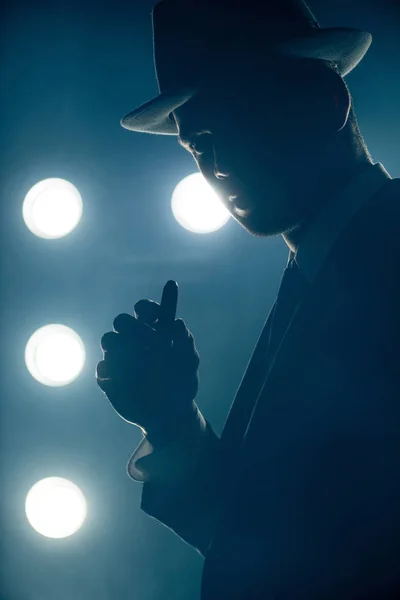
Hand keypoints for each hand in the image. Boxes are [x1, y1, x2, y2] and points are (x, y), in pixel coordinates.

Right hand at [96, 281, 199, 446]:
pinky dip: (110, 371)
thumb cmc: (182, 382)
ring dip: (119, 345)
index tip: (155, 315)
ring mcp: (119, 358)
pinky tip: (122, 380)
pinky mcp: (109, 378)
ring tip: (135, 360)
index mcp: (153, 330)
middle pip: (121, 320)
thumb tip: (178, 322)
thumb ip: (184, 342)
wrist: (170, 414)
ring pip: (108, 339)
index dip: (146, 308)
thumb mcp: (189, 361)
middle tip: (150, 341)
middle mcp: (132, 340)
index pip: (144, 309)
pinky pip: (102, 368)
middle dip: (132, 325)